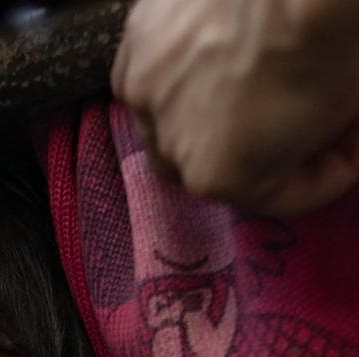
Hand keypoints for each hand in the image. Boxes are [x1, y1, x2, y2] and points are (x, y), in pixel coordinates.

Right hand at [112, 0, 358, 216]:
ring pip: (170, 122)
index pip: (278, 198)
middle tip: (292, 124)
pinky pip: (154, 74)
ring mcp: (143, 91)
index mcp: (220, 177)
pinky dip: (181, 72)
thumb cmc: (330, 41)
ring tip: (246, 81)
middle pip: (209, 166)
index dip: (322, 174)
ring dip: (207, 114)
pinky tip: (213, 48)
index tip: (347, 146)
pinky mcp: (135, 44)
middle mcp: (167, 146)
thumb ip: (310, 142)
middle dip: (250, 153)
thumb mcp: (340, 111)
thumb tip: (308, 137)